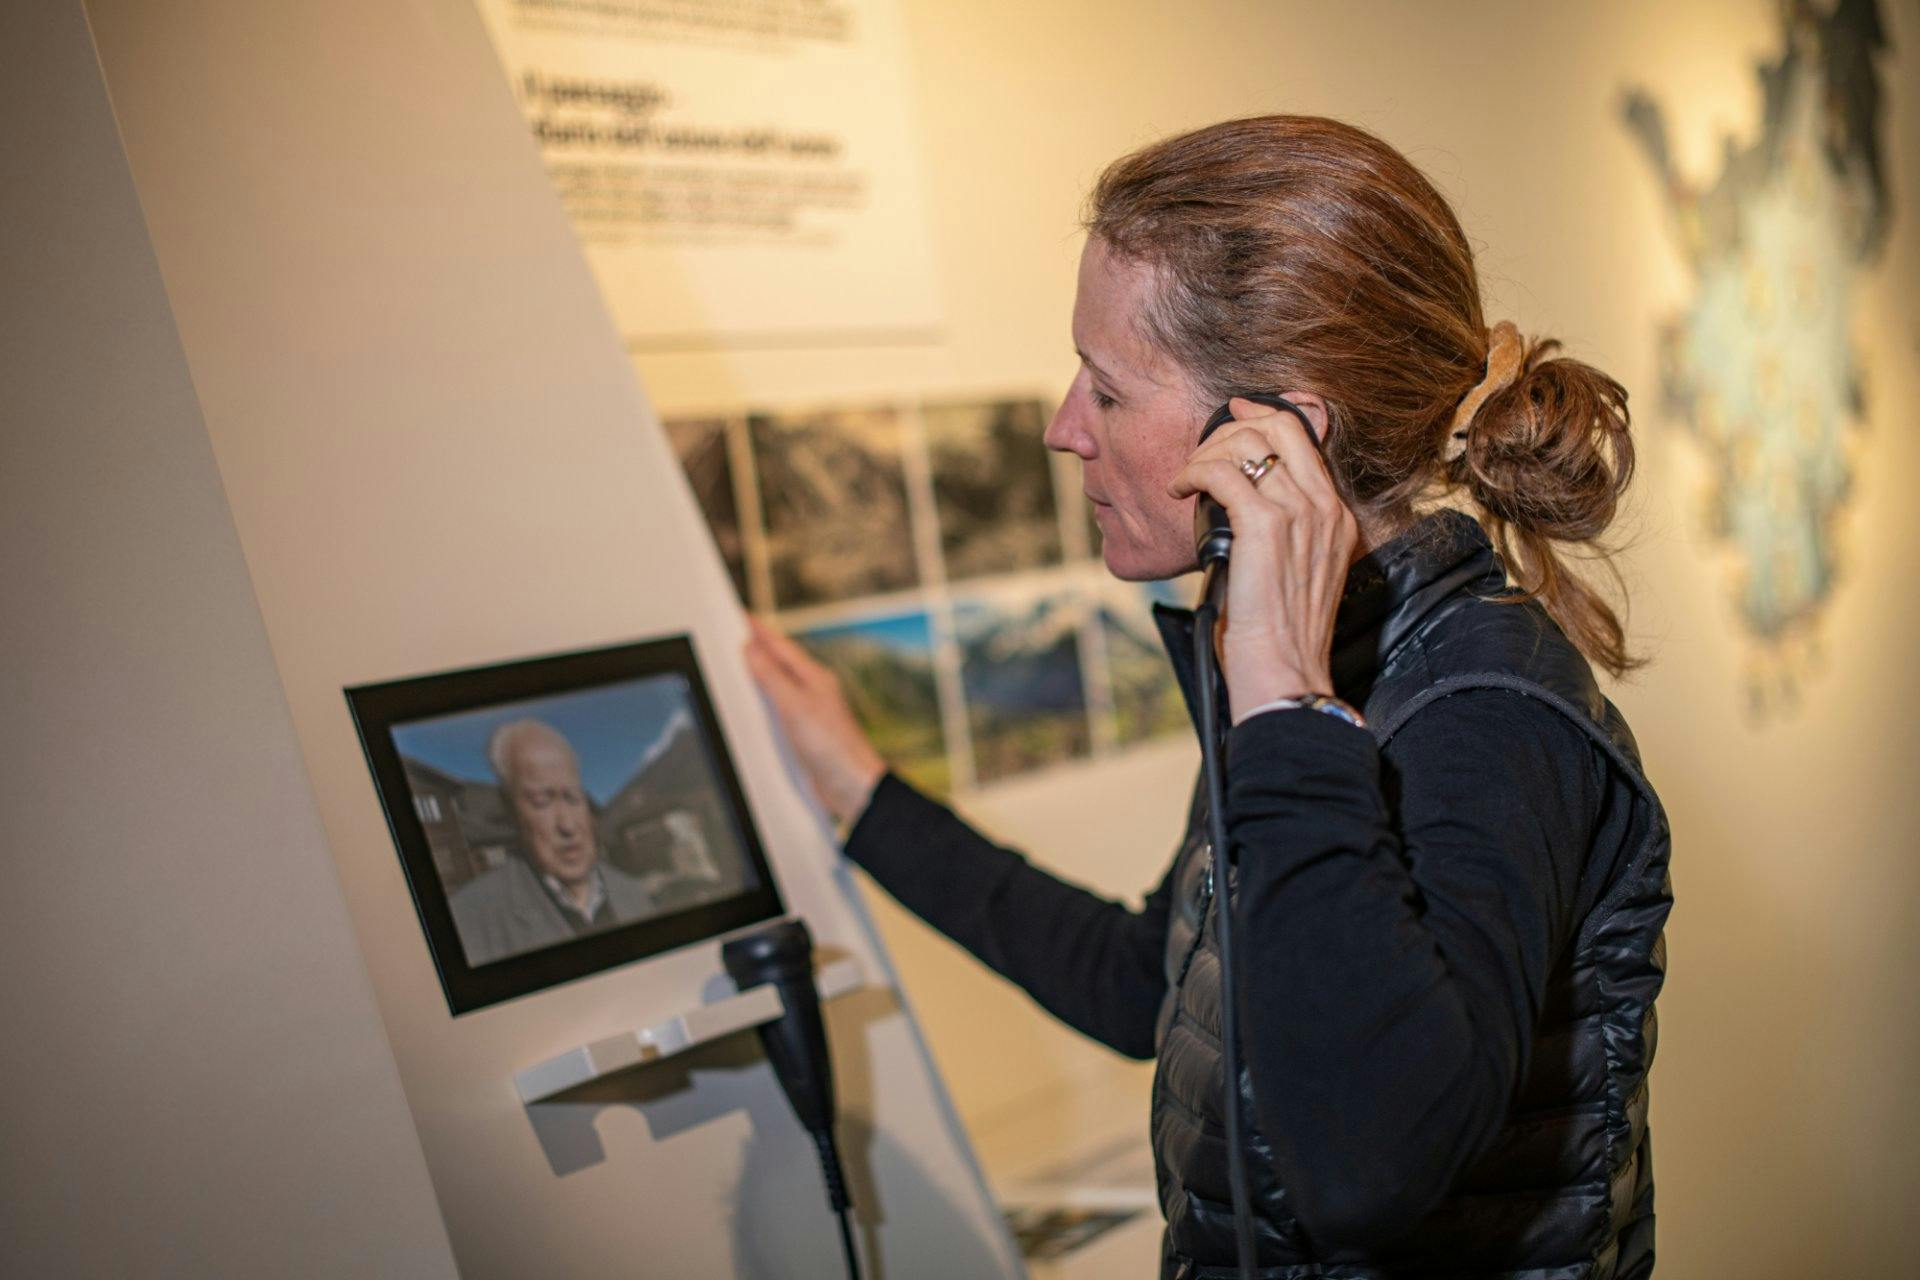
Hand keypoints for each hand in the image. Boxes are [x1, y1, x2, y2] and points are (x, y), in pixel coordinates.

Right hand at [743, 615, 887, 823]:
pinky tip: (761, 705)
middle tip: (741, 632)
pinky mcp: (806, 733)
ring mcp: (810, 711)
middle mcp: (813, 691)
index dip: (760, 631)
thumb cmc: (832, 747)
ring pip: (782, 683)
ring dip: (764, 671)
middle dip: (761, 646)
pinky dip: (767, 699)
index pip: (780, 646)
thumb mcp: (795, 706)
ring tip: (746, 661)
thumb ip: (772, 677)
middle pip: (781, 662)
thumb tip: (752, 650)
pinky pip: (781, 707)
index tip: (743, 616)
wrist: (852, 785)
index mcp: (813, 677)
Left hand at [1167, 396, 1358, 719]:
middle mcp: (1325, 508)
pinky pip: (1223, 473)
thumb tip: (1234, 505)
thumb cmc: (1278, 636)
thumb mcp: (1294, 574)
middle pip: (1280, 427)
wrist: (1286, 673)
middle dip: (1231, 427)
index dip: (1265, 417)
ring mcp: (1300, 514)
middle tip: (1200, 450)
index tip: (1235, 415)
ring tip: (1186, 478)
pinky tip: (1180, 489)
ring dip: (1205, 453)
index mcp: (1336, 518)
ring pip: (1248, 444)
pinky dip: (1194, 473)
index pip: (1305, 440)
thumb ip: (1282, 534)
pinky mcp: (1266, 526)